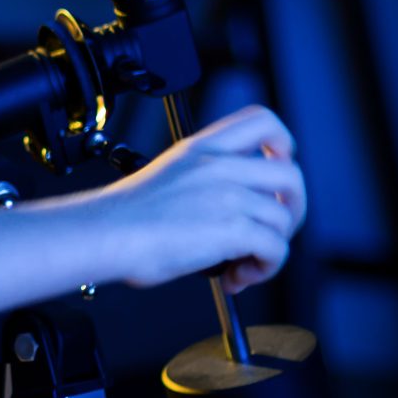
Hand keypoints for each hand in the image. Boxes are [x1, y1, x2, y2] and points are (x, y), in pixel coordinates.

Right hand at [93, 104, 305, 293]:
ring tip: (241, 264)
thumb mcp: (169, 173)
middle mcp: (220, 166)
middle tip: (271, 229)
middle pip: (291, 174)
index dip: (283, 145)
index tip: (277, 167)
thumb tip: (233, 207)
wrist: (106, 234)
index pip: (263, 121)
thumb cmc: (125, 216)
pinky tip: (237, 276)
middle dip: (291, 208)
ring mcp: (229, 196)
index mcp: (203, 148)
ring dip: (271, 249)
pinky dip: (264, 268)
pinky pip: (276, 249)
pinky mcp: (233, 228)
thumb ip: (205, 178)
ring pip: (283, 219)